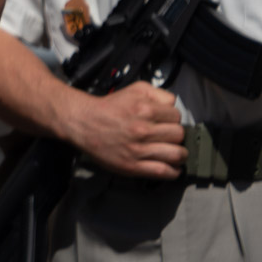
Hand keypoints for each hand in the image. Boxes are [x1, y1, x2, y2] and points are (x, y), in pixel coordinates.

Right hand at [63, 82, 185, 178]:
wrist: (82, 122)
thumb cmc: (108, 107)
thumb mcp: (134, 89)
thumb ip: (158, 93)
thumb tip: (173, 105)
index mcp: (144, 109)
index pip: (177, 116)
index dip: (173, 119)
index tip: (167, 123)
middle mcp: (142, 129)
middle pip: (179, 135)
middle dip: (176, 135)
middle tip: (169, 137)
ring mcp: (137, 149)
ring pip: (176, 154)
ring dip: (179, 154)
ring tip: (174, 153)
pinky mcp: (131, 165)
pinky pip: (162, 171)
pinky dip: (172, 171)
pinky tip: (171, 168)